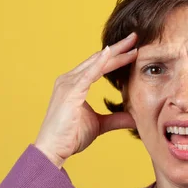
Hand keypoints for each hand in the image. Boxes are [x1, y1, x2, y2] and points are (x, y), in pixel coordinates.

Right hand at [34, 33, 137, 166]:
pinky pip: (87, 74)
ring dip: (114, 53)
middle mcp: (69, 79)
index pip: (99, 66)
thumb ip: (116, 118)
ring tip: (132, 44)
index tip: (133, 49)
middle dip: (118, 48)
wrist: (52, 150)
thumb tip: (135, 118)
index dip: (116, 56)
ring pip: (96, 64)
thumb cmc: (70, 137)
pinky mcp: (70, 92)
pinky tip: (110, 53)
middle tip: (135, 37)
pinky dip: (99, 63)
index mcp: (75, 84)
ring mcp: (68, 84)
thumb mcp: (100, 125)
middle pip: (98, 59)